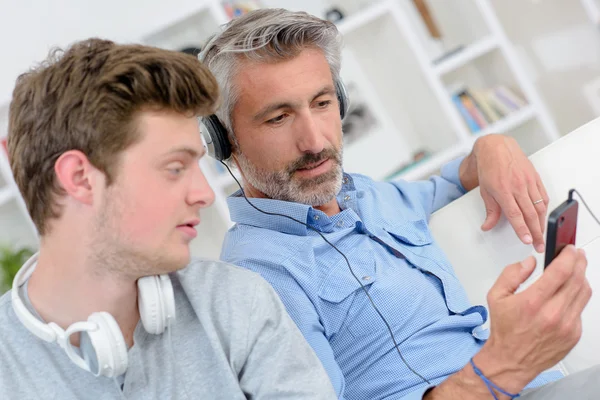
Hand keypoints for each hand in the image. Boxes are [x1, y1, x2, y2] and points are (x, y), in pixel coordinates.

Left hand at [460, 134, 549, 252]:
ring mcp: (528, 181)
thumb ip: (490, 211)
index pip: (515, 215)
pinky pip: (543, 196)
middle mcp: (518, 186)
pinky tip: (543, 217)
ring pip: (539, 206)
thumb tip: (487, 226)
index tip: (527, 241)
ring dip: (542, 223)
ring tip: (542, 235)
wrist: (496, 147)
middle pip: (530, 214)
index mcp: (503, 191)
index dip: (522, 229)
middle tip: (539, 245)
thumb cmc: (489, 168)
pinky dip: (545, 208)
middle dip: (536, 232)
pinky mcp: (535, 178)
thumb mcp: (485, 191)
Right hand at [474, 245, 589, 393]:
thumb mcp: (496, 296)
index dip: (569, 256)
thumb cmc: (504, 330)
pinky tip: (568, 293)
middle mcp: (553, 314)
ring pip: (584, 293)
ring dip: (582, 277)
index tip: (569, 249)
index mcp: (533, 302)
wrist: (511, 360)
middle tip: (576, 254)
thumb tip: (530, 262)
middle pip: (577, 279)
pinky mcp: (574, 334)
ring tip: (576, 270)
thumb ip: (512, 274)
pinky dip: (576, 297)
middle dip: (579, 262)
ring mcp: (567, 325)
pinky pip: (581, 309)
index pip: (561, 271)